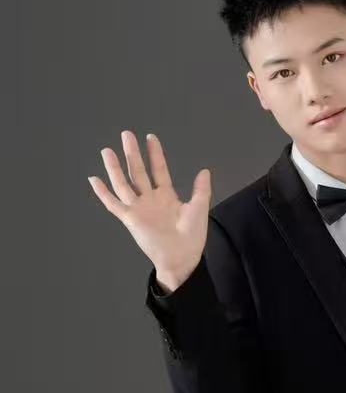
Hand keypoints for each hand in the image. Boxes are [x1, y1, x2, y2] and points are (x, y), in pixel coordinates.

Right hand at [88, 131, 210, 289]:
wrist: (182, 257)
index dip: (155, 154)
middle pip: (138, 171)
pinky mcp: (130, 219)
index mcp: (166, 197)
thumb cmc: (192, 237)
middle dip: (133, 153)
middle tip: (127, 134)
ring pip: (123, 183)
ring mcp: (139, 208)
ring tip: (108, 150)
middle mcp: (150, 200)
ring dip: (115, 167)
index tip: (151, 137)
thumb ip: (201, 190)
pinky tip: (94, 179)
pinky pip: (113, 204)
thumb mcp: (199, 209)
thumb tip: (205, 171)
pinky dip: (103, 192)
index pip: (158, 170)